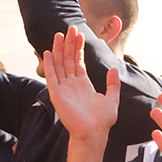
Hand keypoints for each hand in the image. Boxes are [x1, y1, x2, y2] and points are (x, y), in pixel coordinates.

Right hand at [41, 27, 120, 141]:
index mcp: (83, 84)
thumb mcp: (112, 98)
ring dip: (58, 49)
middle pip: (67, 59)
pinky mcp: (57, 94)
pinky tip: (48, 52)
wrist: (94, 133)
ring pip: (59, 64)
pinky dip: (49, 64)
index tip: (79, 34)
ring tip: (59, 34)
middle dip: (68, 43)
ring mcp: (63, 88)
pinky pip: (51, 76)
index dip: (78, 48)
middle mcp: (71, 84)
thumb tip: (113, 69)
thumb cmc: (102, 121)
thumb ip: (112, 84)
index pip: (78, 61)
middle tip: (70, 28)